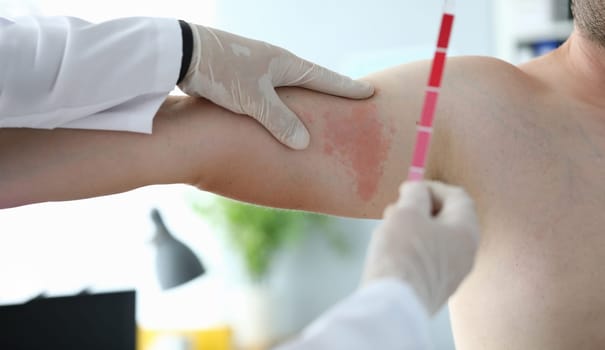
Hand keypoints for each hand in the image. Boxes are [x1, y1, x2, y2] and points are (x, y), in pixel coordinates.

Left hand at [177, 24, 373, 149]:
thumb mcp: (255, 100)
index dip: (346, 88)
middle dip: (327, 90)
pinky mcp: (239, 75)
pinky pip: (269, 92)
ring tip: (315, 112)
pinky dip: (279, 104)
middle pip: (309, 79)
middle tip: (347, 100)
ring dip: (302, 99)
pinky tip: (275, 115)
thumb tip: (305, 144)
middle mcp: (273, 62)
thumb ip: (281, 122)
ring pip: (287, 87)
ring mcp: (256, 67)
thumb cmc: (223, 73)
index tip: (368, 92)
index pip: (324, 78)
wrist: (184, 53)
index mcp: (284, 63)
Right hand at [362, 181, 479, 314]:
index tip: (408, 188)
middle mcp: (466, 253)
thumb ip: (415, 194)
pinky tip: (391, 251)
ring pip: (436, 239)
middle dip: (420, 208)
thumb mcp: (407, 212)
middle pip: (447, 218)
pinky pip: (428, 259)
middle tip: (397, 208)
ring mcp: (453, 274)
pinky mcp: (436, 288)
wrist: (394, 304)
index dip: (432, 186)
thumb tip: (417, 189)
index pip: (457, 196)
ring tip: (389, 228)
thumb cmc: (403, 252)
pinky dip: (412, 248)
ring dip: (413, 228)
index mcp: (466, 231)